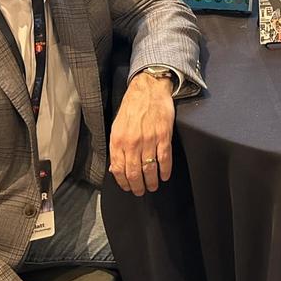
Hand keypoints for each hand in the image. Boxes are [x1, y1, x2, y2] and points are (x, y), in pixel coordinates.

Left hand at [109, 68, 175, 194]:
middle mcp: (132, 142)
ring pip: (149, 169)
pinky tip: (165, 176)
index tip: (128, 188)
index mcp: (118, 140)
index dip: (123, 183)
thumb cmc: (132, 107)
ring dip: (151, 182)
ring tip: (153, 186)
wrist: (148, 89)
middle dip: (137, 187)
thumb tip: (116, 168)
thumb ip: (116, 148)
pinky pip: (164, 159)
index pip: (118, 169)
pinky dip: (165, 171)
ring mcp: (149, 140)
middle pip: (134, 173)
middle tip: (141, 192)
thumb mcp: (117, 126)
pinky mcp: (163, 136)